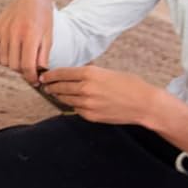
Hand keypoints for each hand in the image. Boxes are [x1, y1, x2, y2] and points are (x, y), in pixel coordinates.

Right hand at [0, 0, 55, 83]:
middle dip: (23, 69)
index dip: (31, 77)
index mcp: (31, 33)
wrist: (31, 0)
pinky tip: (9, 51)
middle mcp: (14, 31)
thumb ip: (42, 58)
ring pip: (3, 62)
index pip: (27, 66)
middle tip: (29, 65)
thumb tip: (36, 76)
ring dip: (12, 63)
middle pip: (14, 66)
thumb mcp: (48, 38)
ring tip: (20, 55)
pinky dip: (0, 58)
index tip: (34, 82)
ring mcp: (2, 29)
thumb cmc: (43, 21)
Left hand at [36, 66, 162, 125]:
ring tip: (54, 93)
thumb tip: (74, 73)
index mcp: (91, 73)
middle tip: (45, 86)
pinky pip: (75, 109)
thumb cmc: (130, 85)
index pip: (63, 73)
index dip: (51, 75)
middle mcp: (86, 88)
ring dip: (58, 96)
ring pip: (65, 99)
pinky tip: (70, 102)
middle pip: (60, 87)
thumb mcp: (109, 72)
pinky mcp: (90, 116)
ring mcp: (87, 103)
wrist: (144, 104)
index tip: (44, 76)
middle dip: (50, 86)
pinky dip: (72, 105)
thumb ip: (90, 73)